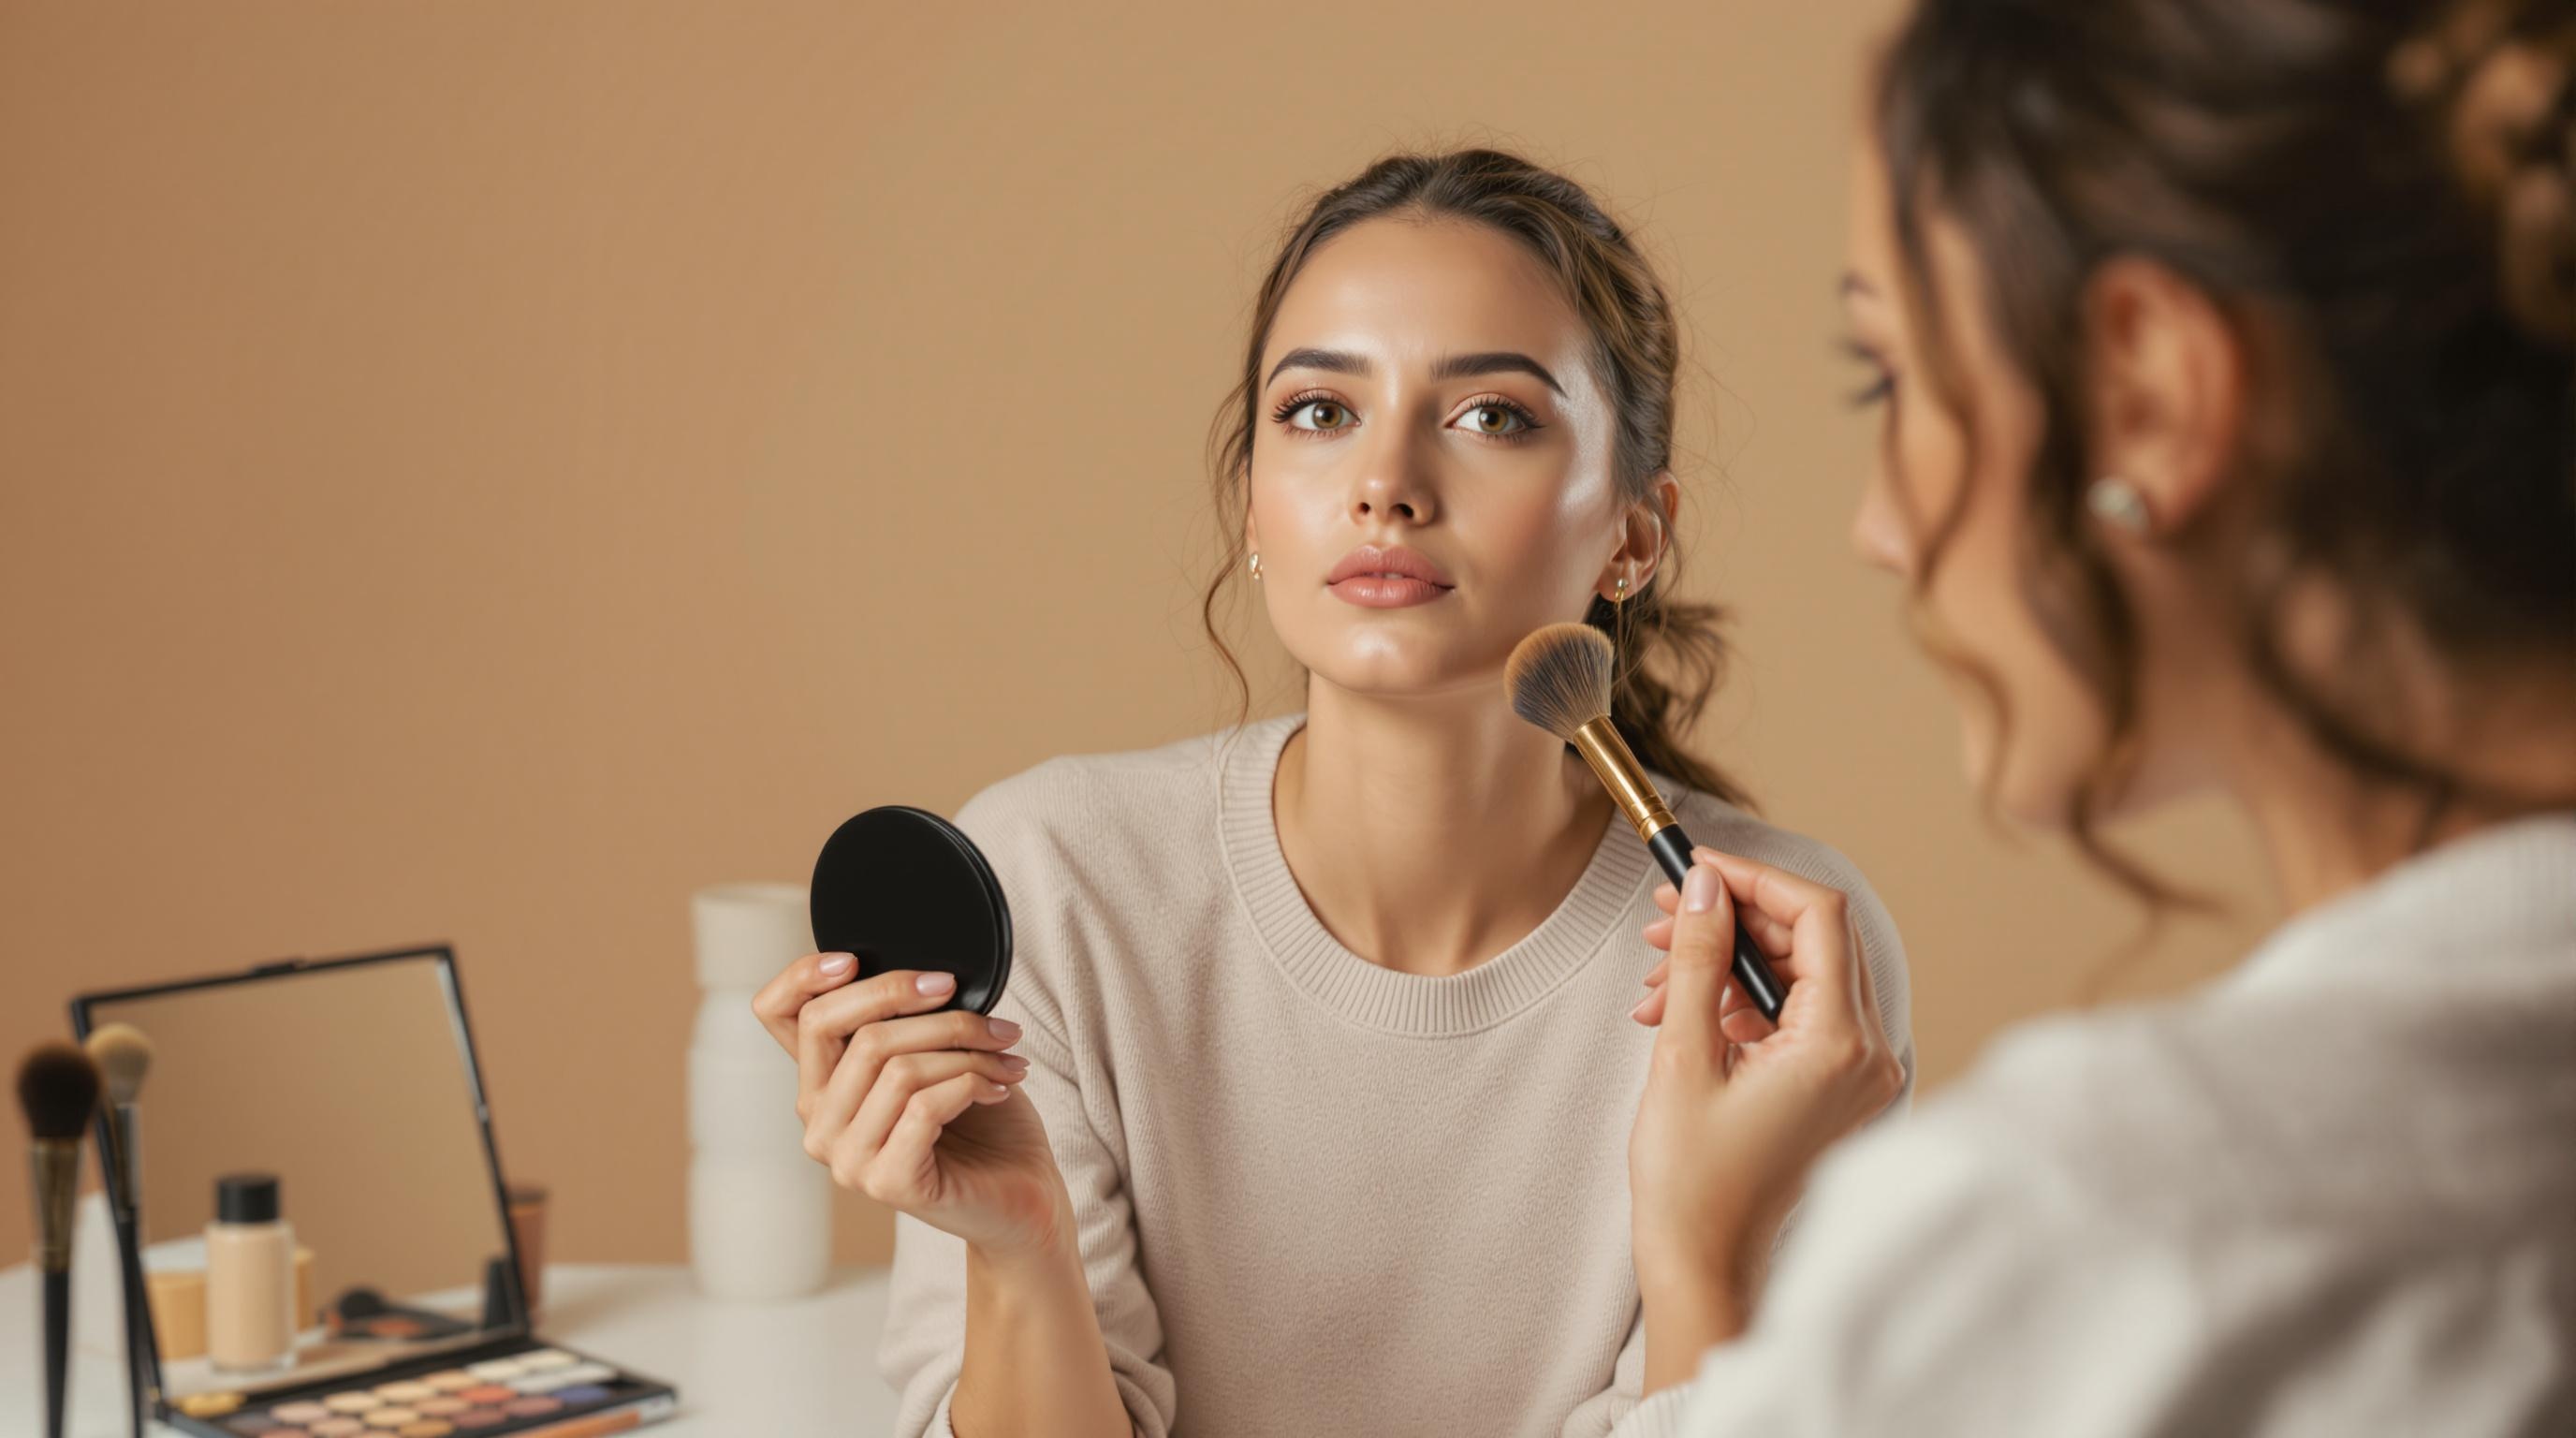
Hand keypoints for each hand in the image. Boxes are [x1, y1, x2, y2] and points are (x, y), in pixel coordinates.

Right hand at [752, 955, 1070, 1260]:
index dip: (801, 975)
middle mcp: (820, 1123)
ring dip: (964, 1046)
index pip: (776, 1014)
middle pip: (841, 1027)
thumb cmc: (983, 1124)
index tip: (854, 957)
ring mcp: (847, 1158)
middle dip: (912, 998)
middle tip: (980, 1007)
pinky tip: (1001, 1087)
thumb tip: (923, 973)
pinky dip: (972, 1082)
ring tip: (1006, 1054)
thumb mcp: (935, 1056)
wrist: (1021, 1200)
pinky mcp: (887, 1182)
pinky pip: (923, 1105)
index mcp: (823, 1084)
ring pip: (893, 1064)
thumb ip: (906, 1021)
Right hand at [1626, 850, 1905, 1377]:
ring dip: (1730, 960)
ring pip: (1800, 975)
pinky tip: (1680, 1009)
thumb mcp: (1684, 1055)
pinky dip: (1740, 999)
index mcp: (1839, 1045)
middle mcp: (1866, 1056)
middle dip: (1736, 918)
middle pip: (1813, 941)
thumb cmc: (1693, 1181)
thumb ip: (1701, 960)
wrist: (1704, 1263)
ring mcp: (1855, 1075)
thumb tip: (1708, 887)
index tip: (1698, 869)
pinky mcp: (1834, 1089)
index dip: (1755, 879)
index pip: (1818, 918)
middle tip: (1666, 915)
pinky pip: (1796, 1014)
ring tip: (1659, 973)